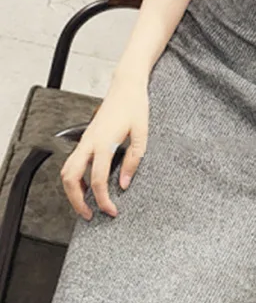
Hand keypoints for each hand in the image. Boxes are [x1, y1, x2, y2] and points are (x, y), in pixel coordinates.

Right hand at [60, 75, 148, 219]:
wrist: (126, 87)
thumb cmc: (134, 106)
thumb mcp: (141, 134)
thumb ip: (133, 160)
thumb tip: (124, 184)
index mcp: (104, 142)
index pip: (98, 179)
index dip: (103, 200)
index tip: (111, 211)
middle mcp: (89, 142)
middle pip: (70, 178)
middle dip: (76, 201)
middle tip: (89, 215)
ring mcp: (85, 140)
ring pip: (67, 171)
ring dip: (72, 190)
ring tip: (86, 204)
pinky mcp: (85, 138)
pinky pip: (72, 162)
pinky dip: (75, 178)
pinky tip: (88, 184)